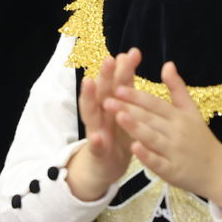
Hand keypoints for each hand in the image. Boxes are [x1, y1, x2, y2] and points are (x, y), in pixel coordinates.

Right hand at [67, 48, 137, 200]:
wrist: (103, 168)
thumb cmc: (117, 137)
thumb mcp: (123, 112)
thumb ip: (124, 89)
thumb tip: (127, 59)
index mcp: (112, 107)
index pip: (118, 85)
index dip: (124, 69)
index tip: (132, 53)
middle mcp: (101, 116)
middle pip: (103, 93)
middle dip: (105, 76)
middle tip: (109, 59)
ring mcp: (96, 132)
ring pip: (92, 114)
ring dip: (89, 98)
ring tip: (89, 83)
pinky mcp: (97, 153)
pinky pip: (95, 147)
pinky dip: (95, 141)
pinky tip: (96, 136)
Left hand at [110, 61, 221, 206]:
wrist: (217, 169)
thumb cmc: (198, 137)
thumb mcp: (190, 111)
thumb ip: (177, 88)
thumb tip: (167, 64)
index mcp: (179, 116)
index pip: (155, 103)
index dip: (136, 96)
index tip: (117, 86)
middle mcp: (177, 132)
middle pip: (150, 118)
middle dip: (128, 109)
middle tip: (107, 101)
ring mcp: (174, 151)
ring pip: (152, 138)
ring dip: (135, 127)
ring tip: (117, 116)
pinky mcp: (172, 170)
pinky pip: (158, 162)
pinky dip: (146, 155)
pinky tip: (133, 147)